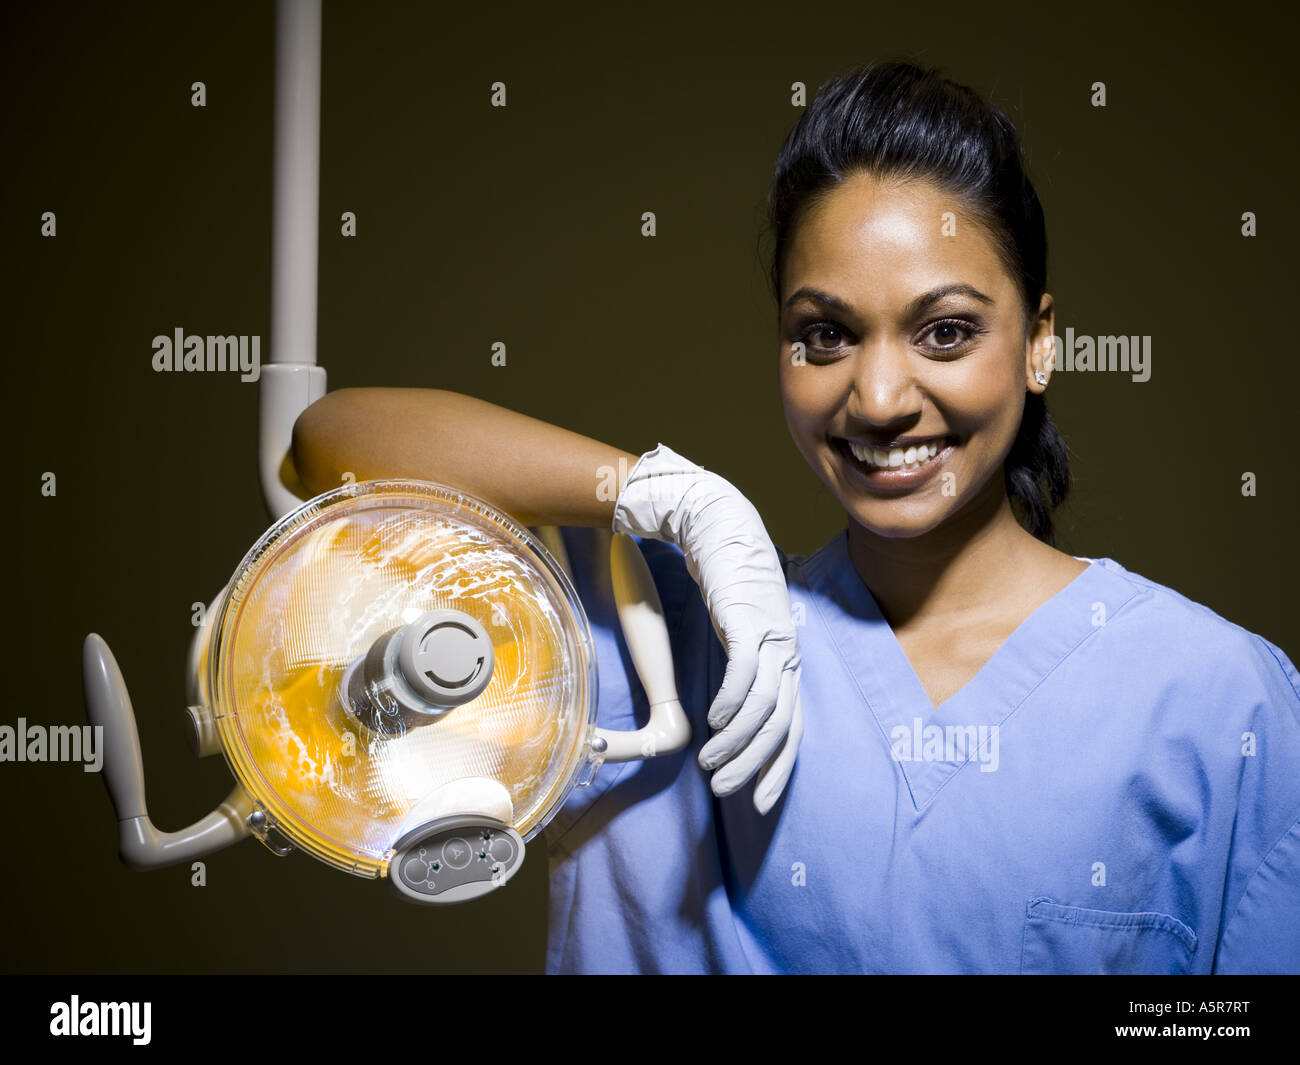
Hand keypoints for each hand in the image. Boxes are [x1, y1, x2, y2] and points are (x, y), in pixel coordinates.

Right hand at [612, 443, 802, 813]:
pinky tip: (714, 723)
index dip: (780, 766)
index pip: (793, 725)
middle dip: (756, 765)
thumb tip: (727, 703)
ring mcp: (771, 635)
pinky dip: (732, 704)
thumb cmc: (724, 575)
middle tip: (728, 791)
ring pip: (764, 706)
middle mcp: (787, 650)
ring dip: (738, 742)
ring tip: (711, 764)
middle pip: (781, 724)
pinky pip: (746, 673)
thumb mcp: (737, 627)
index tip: (762, 800)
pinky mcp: (748, 619)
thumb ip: (739, 661)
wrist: (717, 521)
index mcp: (786, 657)